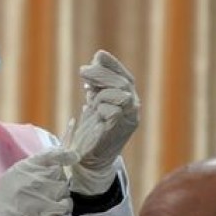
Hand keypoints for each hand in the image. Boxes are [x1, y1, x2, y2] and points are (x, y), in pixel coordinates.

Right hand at [0, 148, 78, 215]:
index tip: (72, 157)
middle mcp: (38, 176)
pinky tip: (52, 211)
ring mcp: (48, 192)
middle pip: (59, 172)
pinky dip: (63, 206)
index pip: (52, 154)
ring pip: (64, 187)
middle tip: (44, 192)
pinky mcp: (55, 209)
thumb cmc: (4, 205)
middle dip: (55, 180)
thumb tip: (49, 164)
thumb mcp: (11, 179)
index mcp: (25, 167)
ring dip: (58, 194)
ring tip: (45, 203)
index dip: (65, 155)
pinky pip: (67, 202)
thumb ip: (30, 169)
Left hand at [69, 50, 139, 194]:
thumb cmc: (93, 131)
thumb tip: (98, 58)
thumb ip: (98, 84)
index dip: (113, 65)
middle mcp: (132, 109)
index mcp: (128, 101)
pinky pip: (114, 112)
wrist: (91, 160)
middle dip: (101, 74)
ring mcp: (128, 121)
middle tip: (82, 71)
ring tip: (88, 95)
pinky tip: (92, 109)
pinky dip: (101, 107)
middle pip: (123, 83)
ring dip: (101, 91)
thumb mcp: (95, 102)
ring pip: (121, 95)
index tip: (98, 55)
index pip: (125, 77)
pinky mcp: (118, 132)